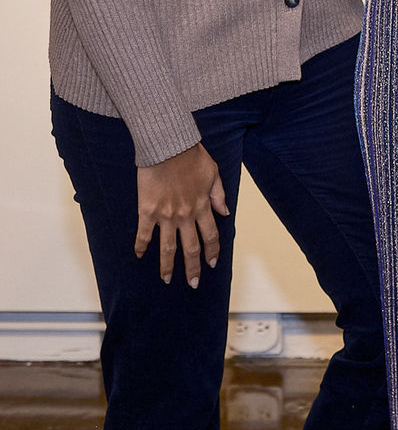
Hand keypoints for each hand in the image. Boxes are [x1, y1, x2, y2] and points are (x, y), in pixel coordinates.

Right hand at [135, 143, 228, 287]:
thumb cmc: (191, 156)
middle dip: (192, 268)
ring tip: (167, 279)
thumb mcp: (214, 173)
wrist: (168, 146)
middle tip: (193, 283)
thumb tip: (226, 212)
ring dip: (168, 265)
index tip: (212, 263)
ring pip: (168, 247)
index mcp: (203, 206)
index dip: (212, 251)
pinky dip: (141, 246)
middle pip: (190, 248)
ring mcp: (166, 215)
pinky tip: (139, 255)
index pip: (211, 235)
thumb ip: (219, 195)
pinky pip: (144, 233)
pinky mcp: (147, 211)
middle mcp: (186, 215)